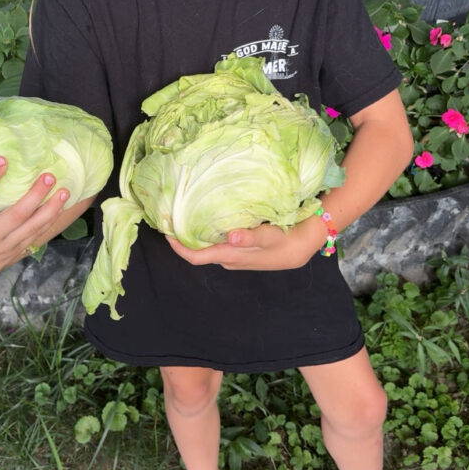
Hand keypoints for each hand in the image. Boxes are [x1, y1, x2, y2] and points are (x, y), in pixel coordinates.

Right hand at [0, 156, 71, 284]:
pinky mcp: (18, 250)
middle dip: (34, 195)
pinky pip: (38, 234)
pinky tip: (61, 205)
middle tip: (48, 176)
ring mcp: (7, 245)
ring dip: (50, 209)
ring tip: (63, 190)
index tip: (2, 159)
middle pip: (16, 215)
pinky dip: (50, 220)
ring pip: (32, 226)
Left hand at [166, 219, 322, 270]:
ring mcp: (233, 255)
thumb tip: (231, 236)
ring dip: (195, 232)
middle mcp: (227, 258)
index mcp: (229, 256)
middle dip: (183, 236)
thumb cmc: (286, 241)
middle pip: (197, 250)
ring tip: (186, 211)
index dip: (177, 246)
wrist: (303, 247)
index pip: (194, 256)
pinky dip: (209, 230)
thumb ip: (251, 237)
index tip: (164, 229)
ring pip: (207, 245)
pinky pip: (217, 241)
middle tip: (171, 214)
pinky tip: (209, 215)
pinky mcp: (240, 249)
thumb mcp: (270, 237)